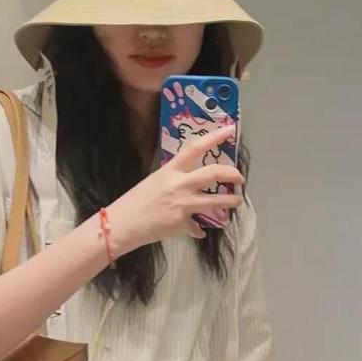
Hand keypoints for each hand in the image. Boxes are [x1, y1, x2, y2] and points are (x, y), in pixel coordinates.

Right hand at [106, 124, 243, 252]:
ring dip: (231, 202)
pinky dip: (198, 229)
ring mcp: (182, 204)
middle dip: (232, 174)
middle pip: (213, 173)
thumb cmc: (133, 202)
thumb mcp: (153, 183)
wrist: (121, 225)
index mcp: (170, 170)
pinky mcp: (182, 223)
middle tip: (240, 178)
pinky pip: (197, 226)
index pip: (195, 148)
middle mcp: (179, 185)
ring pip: (215, 201)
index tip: (230, 129)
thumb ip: (173, 181)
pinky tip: (199, 231)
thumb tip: (187, 185)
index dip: (214, 137)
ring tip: (237, 202)